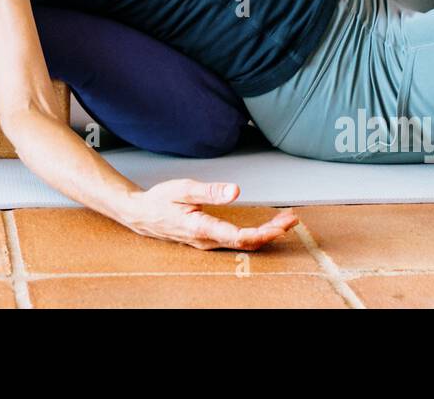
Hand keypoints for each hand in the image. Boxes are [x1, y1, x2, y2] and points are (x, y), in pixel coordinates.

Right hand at [120, 179, 299, 249]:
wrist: (140, 215)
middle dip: (272, 232)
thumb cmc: (159, 200)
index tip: (282, 224)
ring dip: (265, 234)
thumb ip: (210, 191)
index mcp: (200, 228)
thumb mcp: (182, 189)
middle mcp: (206, 241)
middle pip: (246, 243)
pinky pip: (235, 242)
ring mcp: (207, 244)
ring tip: (284, 221)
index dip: (263, 232)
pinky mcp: (208, 241)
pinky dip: (254, 235)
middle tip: (292, 219)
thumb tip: (235, 191)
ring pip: (242, 244)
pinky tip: (264, 227)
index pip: (238, 236)